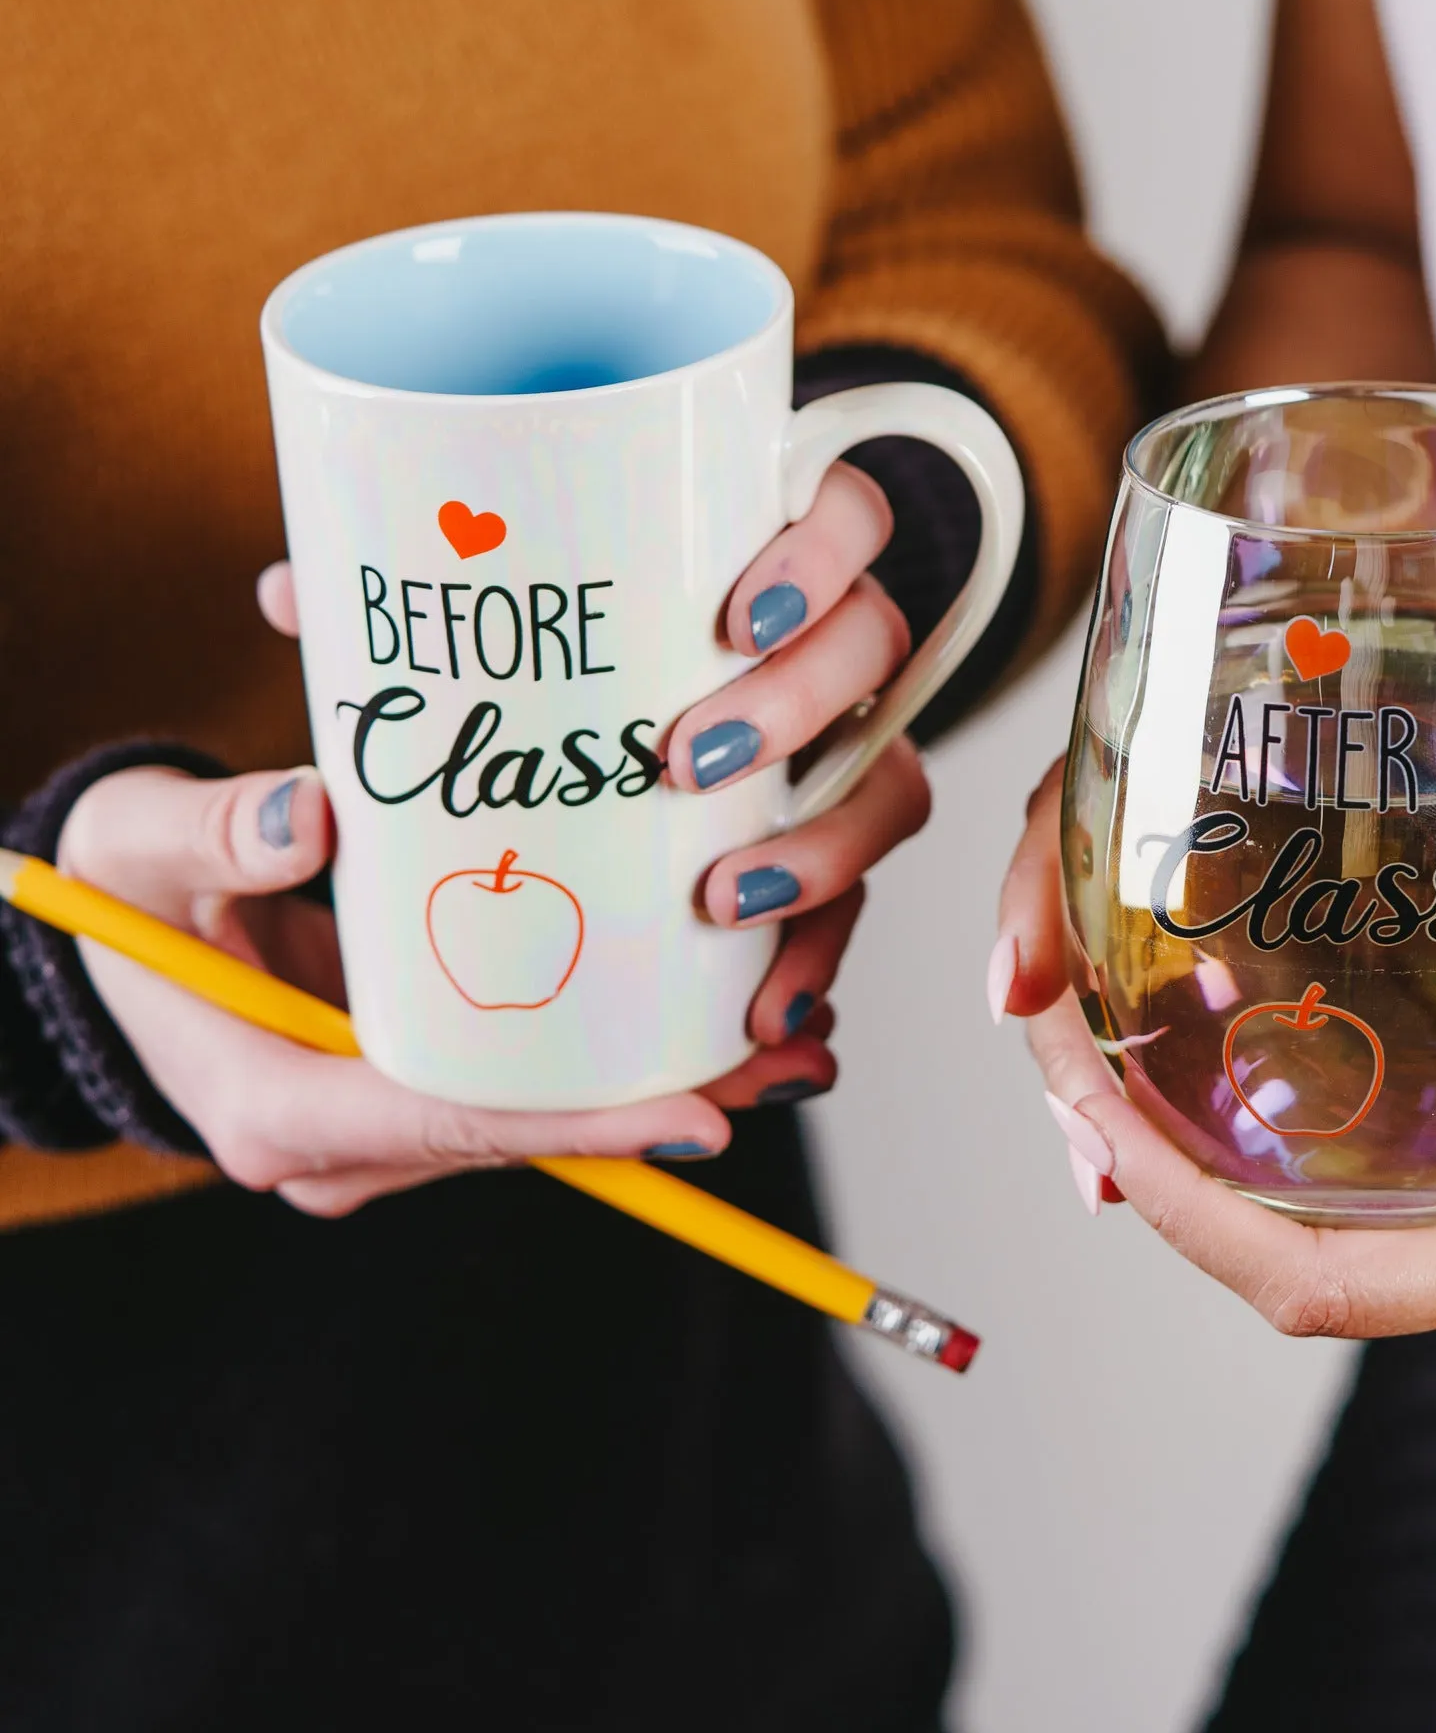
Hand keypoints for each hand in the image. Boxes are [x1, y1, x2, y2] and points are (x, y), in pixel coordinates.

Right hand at [62, 462, 929, 1218]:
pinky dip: (624, 1057)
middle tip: (792, 1053)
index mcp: (274, 1105)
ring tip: (801, 1038)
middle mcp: (345, 1138)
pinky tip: (731, 1016)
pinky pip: (537, 1084)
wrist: (116, 925)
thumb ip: (214, 833)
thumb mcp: (139, 844)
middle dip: (661, 1102)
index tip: (696, 1116)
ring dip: (671, 1082)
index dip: (574, 1123)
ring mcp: (388, 1120)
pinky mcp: (421, 1083)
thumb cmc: (126, 885)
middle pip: (527, 1132)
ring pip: (548, 1115)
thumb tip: (311, 815)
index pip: (447, 1122)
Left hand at [993, 751, 1435, 1538]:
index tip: (1094, 1125)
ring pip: (1340, 1225)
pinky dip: (1347, 1147)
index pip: (1303, 1279)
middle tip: (1079, 1036)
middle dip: (1161, 1155)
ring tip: (1164, 1032)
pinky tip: (1341, 1066)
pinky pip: (1424, 1201)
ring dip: (1235, 1150)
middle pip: (1280, 1247)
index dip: (1183, 1209)